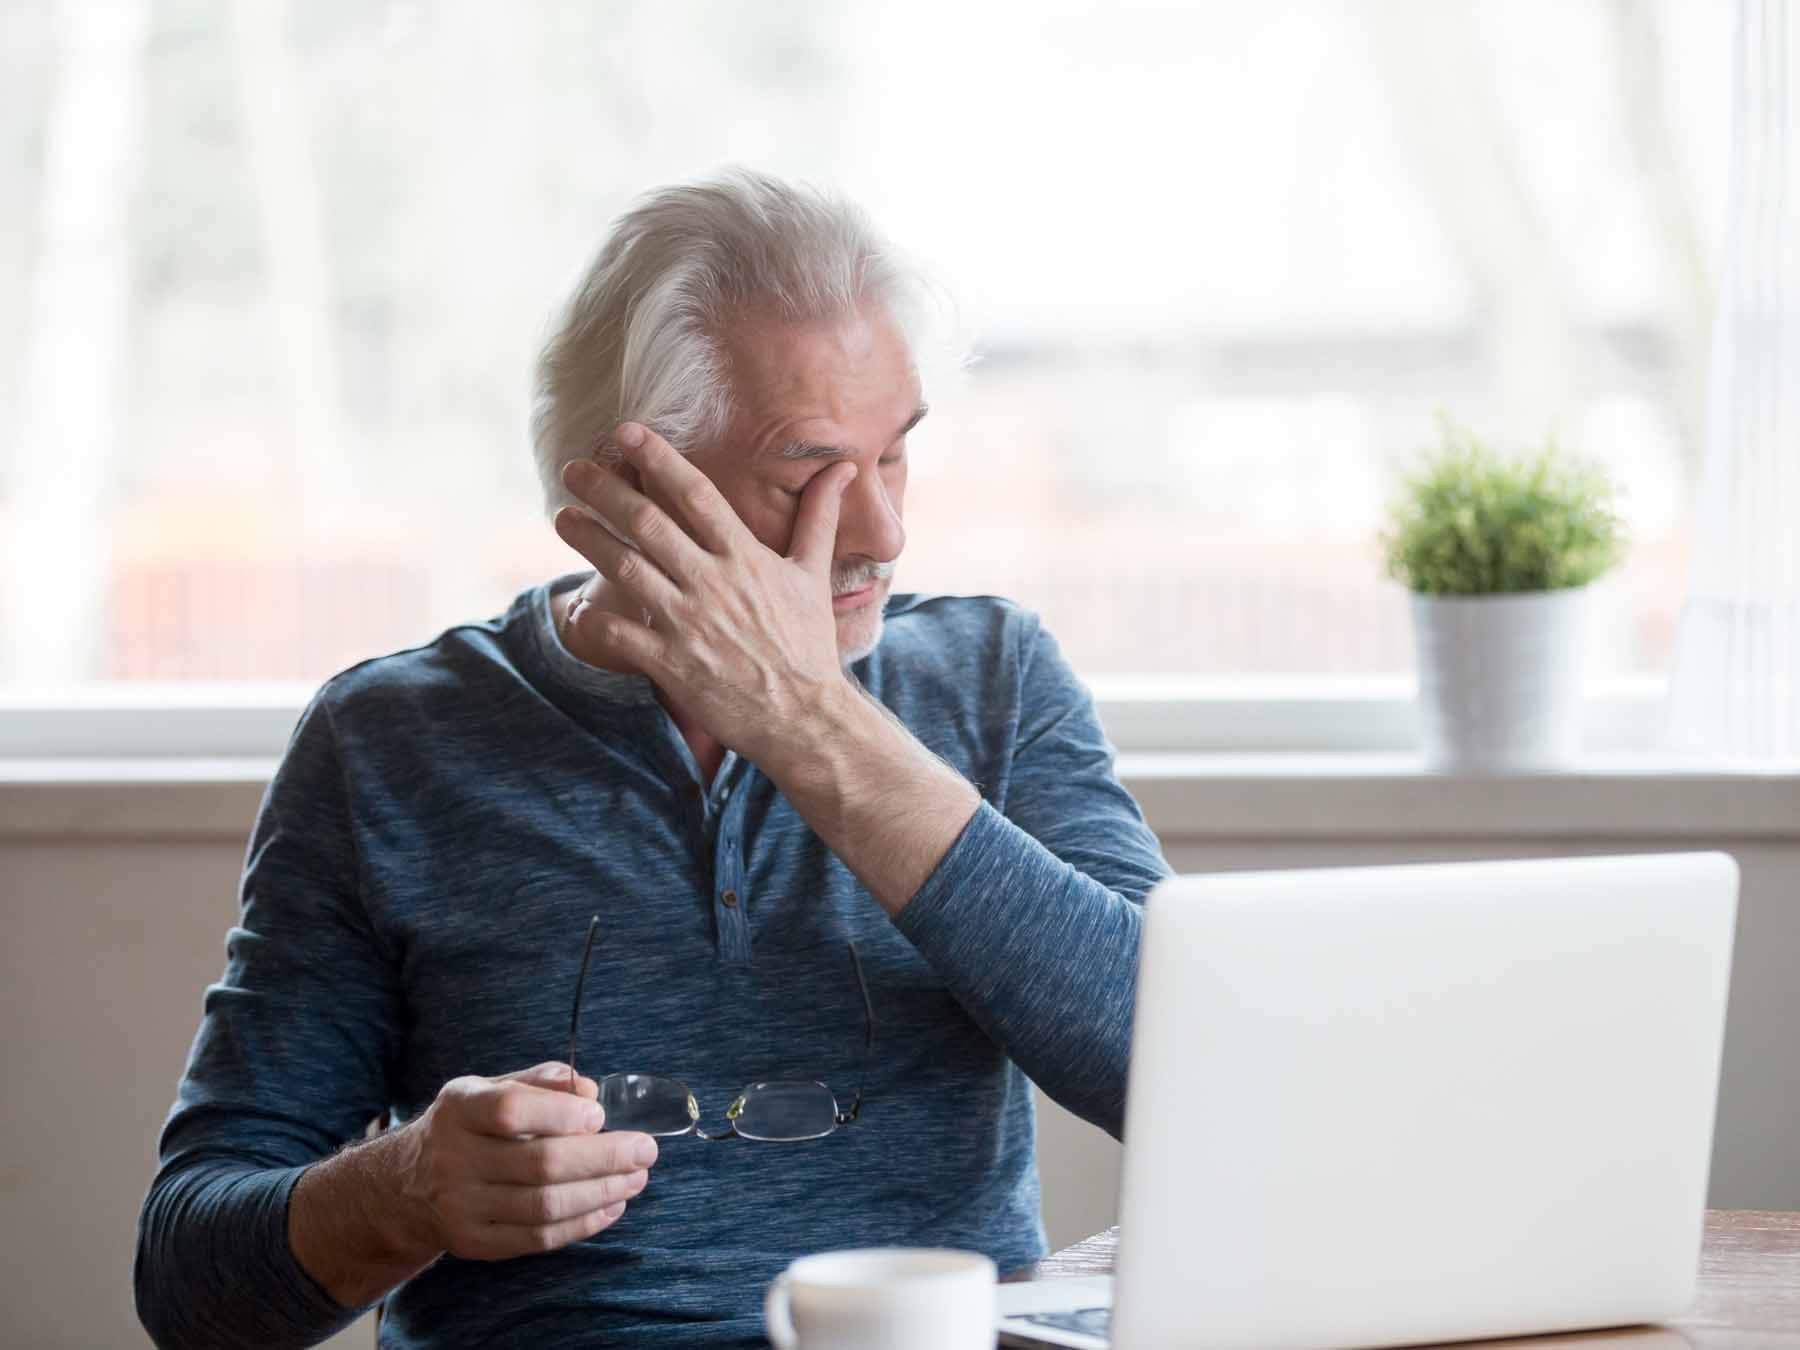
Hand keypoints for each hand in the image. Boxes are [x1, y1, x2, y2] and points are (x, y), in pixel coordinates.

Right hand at [388, 1061, 657, 1261]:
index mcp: (460, 1109)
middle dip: (603, 1157)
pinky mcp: (475, 1242)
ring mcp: (462, 1207)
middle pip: (539, 1164)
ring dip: (602, 1192)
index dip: (560, 1113)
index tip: (600, 1114)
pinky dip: (583, 1224)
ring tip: (636, 1177)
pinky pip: (538, 1239)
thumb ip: (542, 1082)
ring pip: (544, 1207)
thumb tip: (589, 1090)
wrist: (408, 1186)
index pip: (509, 1110)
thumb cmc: (468, 1126)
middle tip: (645, 1149)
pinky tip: (612, 1205)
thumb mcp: (491, 1088)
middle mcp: (455, 1159)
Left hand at [553, 422, 858, 765]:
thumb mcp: (813, 575)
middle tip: (572, 468)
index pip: (694, 494)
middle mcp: (712, 583)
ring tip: (563, 516)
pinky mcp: (671, 662)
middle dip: (604, 489)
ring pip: (625, 568)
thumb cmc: (808, 644)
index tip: (626, 432)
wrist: (804, 716)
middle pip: (647, 522)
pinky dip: (593, 616)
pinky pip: (618, 632)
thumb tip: (844, 468)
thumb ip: (819, 517)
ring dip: (587, 538)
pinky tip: (577, 603)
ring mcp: (688, 623)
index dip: (657, 458)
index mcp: (744, 556)